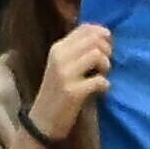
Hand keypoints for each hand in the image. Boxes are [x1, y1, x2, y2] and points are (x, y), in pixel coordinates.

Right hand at [31, 24, 113, 142]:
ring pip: (97, 55)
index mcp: (57, 48)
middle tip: (104, 66)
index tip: (105, 49)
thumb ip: (79, 49)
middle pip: (95, 40)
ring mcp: (64, 74)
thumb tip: (105, 34)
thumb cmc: (58, 91)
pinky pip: (99, 80)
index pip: (86, 28)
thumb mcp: (63, 65)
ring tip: (101, 76)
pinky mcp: (71, 92)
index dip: (103, 35)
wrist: (42, 120)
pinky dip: (105, 85)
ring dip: (106, 67)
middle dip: (107, 51)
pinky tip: (100, 90)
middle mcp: (59, 57)